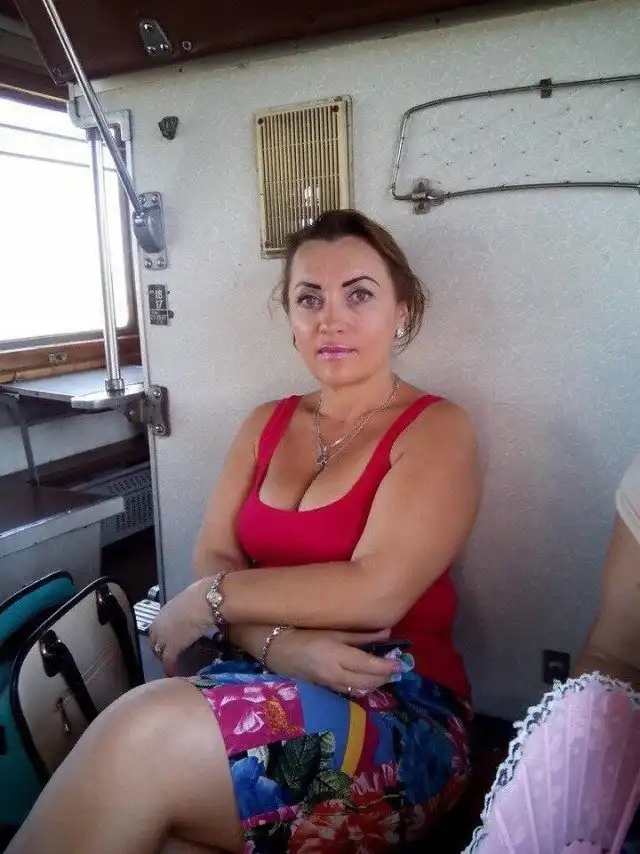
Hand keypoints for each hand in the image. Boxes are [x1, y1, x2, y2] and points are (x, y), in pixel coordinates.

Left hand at [148, 580, 212, 674]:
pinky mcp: (172, 647)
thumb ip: (184, 610)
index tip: (167, 642)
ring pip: (159, 652)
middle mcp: (159, 625)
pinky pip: (168, 661)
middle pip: (154, 642)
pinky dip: (170, 667)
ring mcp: (164, 636)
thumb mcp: (189, 602)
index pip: (155, 630)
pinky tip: (174, 672)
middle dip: (159, 649)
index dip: (160, 638)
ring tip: (172, 664)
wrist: (206, 601)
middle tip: (168, 655)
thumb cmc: (202, 595)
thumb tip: (191, 612)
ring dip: (165, 658)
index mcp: (163, 612)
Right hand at [266, 628, 398, 694]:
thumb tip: (387, 633)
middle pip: (367, 681)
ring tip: (384, 673)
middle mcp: (334, 673)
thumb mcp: (333, 631)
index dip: (386, 665)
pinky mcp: (325, 689)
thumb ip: (360, 635)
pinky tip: (367, 679)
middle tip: (395, 668)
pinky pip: (349, 691)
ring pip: (360, 690)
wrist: (276, 648)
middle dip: (384, 677)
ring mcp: (329, 684)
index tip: (400, 662)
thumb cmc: (305, 633)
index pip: (368, 665)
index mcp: (336, 655)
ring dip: (375, 684)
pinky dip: (362, 687)